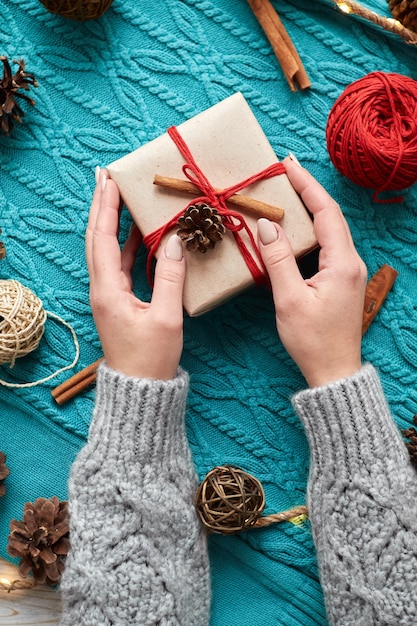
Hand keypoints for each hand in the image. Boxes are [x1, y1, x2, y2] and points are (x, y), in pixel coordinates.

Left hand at [86, 169, 185, 379]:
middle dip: (101, 206)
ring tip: (121, 196)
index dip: (106, 207)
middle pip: (97, 238)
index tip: (109, 180)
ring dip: (112, 221)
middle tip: (107, 178)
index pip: (102, 238)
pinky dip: (126, 243)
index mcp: (107, 290)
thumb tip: (173, 241)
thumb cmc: (151, 358)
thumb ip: (169, 277)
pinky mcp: (118, 300)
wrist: (140, 387)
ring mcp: (108, 293)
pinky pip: (119, 263)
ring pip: (106, 249)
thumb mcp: (165, 317)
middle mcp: (101, 288)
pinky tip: (137, 232)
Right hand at [258, 157, 366, 387]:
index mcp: (342, 263)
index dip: (307, 186)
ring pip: (329, 230)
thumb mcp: (290, 300)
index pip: (326, 213)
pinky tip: (294, 228)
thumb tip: (267, 226)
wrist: (333, 371)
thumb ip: (278, 261)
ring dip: (309, 209)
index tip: (288, 166)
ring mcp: (347, 272)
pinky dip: (309, 230)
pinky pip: (326, 246)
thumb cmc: (312, 341)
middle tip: (284, 173)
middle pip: (330, 216)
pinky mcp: (340, 281)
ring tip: (287, 192)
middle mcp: (350, 262)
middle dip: (308, 192)